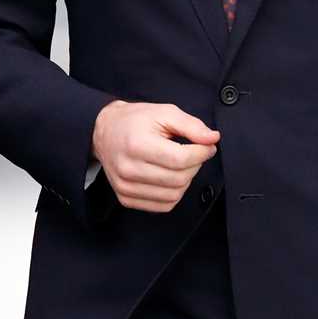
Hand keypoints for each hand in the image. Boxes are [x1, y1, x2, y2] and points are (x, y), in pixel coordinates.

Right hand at [92, 100, 219, 212]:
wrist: (104, 132)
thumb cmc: (135, 121)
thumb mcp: (164, 112)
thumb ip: (191, 125)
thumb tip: (213, 139)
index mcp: (137, 144)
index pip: (181, 159)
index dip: (202, 153)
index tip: (207, 146)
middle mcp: (128, 168)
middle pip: (179, 178)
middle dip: (195, 166)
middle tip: (193, 153)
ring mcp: (125, 187)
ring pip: (174, 195)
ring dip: (185, 180)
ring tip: (179, 164)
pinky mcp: (126, 198)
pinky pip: (163, 205)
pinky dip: (174, 193)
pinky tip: (169, 177)